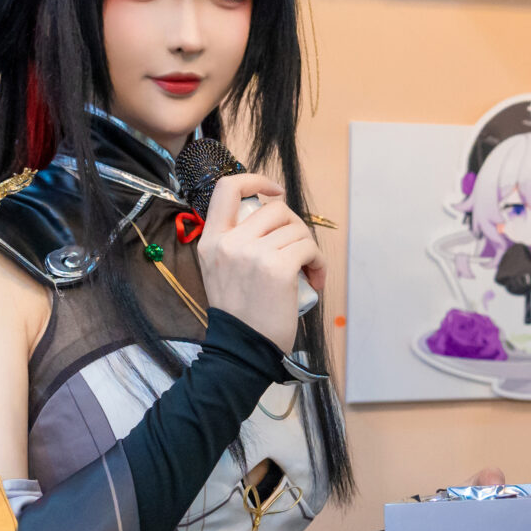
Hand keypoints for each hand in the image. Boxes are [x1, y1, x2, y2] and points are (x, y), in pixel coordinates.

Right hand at [194, 173, 320, 352]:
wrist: (242, 350)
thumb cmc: (239, 314)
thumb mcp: (220, 270)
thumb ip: (236, 242)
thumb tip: (272, 214)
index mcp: (211, 240)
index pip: (228, 188)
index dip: (256, 181)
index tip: (274, 192)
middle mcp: (229, 243)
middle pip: (275, 208)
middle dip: (294, 225)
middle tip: (298, 250)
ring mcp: (253, 254)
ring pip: (296, 229)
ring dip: (308, 248)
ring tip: (306, 272)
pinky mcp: (278, 268)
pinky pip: (309, 248)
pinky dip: (319, 263)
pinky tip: (314, 280)